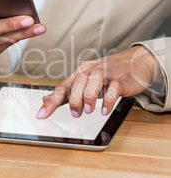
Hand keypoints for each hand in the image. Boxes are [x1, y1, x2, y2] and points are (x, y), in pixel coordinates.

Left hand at [36, 46, 159, 118]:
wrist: (135, 63)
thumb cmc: (108, 74)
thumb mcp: (85, 81)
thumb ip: (67, 92)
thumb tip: (46, 100)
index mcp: (81, 72)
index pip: (62, 86)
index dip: (51, 101)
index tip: (41, 114)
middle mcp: (92, 70)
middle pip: (77, 81)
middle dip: (74, 100)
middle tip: (76, 113)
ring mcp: (108, 73)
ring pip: (94, 81)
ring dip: (89, 97)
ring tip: (89, 110)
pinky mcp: (122, 79)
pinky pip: (114, 88)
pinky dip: (108, 100)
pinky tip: (104, 109)